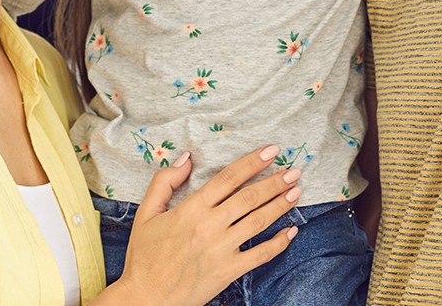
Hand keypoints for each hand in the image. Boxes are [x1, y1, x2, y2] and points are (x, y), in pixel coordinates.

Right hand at [98, 146, 300, 305]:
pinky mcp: (228, 271)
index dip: (252, 162)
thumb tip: (187, 157)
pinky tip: (291, 231)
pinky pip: (259, 255)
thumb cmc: (144, 256)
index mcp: (191, 209)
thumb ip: (164, 181)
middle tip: (294, 170)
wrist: (145, 298)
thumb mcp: (146, 213)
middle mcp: (209, 226)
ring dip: (280, 205)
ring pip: (257, 221)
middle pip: (249, 197)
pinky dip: (278, 243)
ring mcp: (221, 249)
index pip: (228, 178)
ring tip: (296, 191)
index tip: (271, 151)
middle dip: (275, 181)